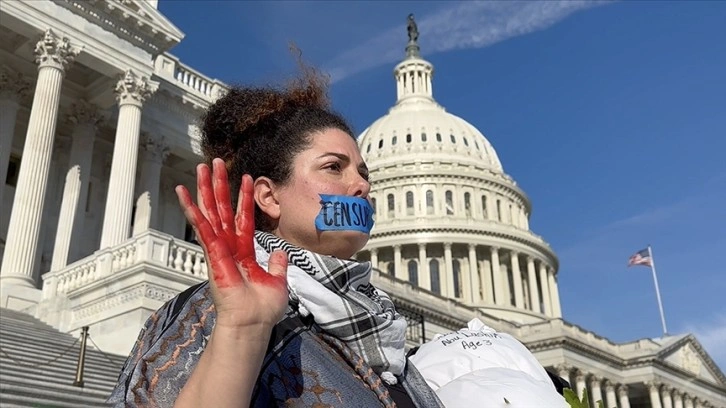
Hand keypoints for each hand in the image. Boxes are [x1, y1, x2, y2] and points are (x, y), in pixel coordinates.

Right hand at [176, 158, 288, 330]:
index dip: (244, 198)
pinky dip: (192, 210)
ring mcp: (219, 249)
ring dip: (206, 188)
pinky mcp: (212, 254)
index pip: (243, 218)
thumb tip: (280, 253)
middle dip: (219, 185)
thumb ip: (277, 265)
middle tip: (214, 162)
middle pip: (222, 209)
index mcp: (243, 252)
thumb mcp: (277, 281)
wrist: (253, 323)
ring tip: (201, 166)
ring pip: (211, 212)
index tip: (246, 177)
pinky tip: (183, 193)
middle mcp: (228, 247)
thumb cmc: (262, 309)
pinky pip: (202, 228)